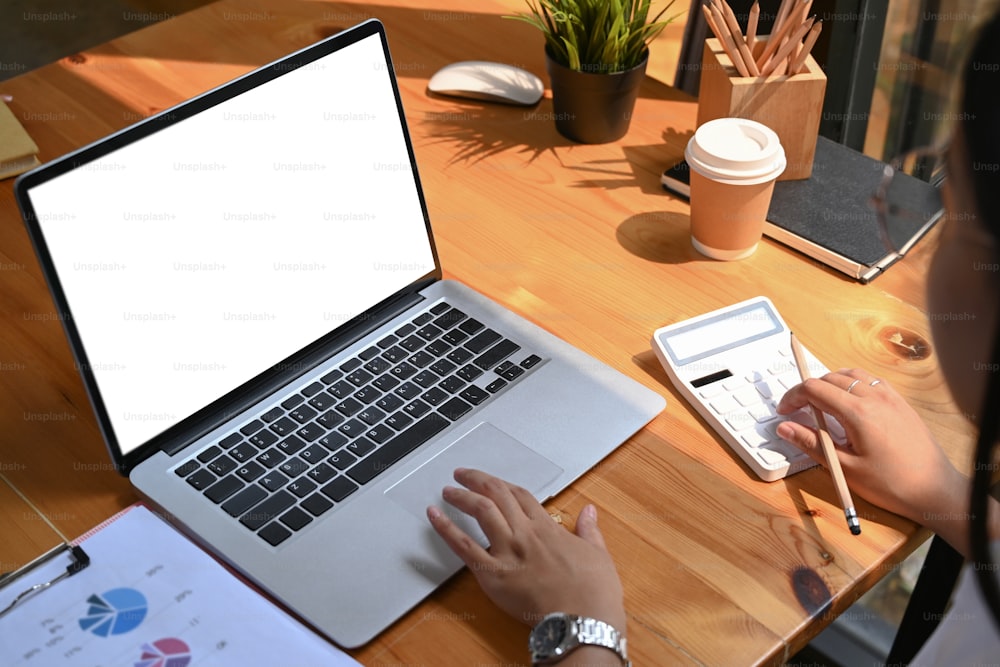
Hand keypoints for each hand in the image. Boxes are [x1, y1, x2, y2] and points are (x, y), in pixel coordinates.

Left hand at [427, 468, 625, 632]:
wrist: (582, 622)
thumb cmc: (594, 593)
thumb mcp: (599, 555)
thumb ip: (589, 530)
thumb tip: (589, 511)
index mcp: (548, 528)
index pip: (521, 496)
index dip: (503, 484)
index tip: (492, 481)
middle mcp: (525, 534)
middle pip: (497, 495)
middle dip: (477, 480)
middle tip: (462, 474)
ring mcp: (507, 552)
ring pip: (481, 511)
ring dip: (461, 496)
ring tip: (448, 490)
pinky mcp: (493, 574)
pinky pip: (464, 546)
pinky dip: (446, 528)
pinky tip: (434, 516)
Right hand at [776, 369, 970, 547]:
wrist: (935, 491)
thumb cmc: (891, 485)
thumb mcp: (844, 468)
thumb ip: (812, 443)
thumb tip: (785, 428)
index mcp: (858, 413)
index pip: (815, 389)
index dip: (793, 397)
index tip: (785, 412)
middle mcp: (875, 398)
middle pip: (830, 378)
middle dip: (808, 390)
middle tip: (798, 411)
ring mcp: (891, 398)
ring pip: (851, 374)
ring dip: (830, 383)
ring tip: (821, 405)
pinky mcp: (901, 403)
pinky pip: (871, 381)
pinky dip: (852, 384)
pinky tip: (849, 404)